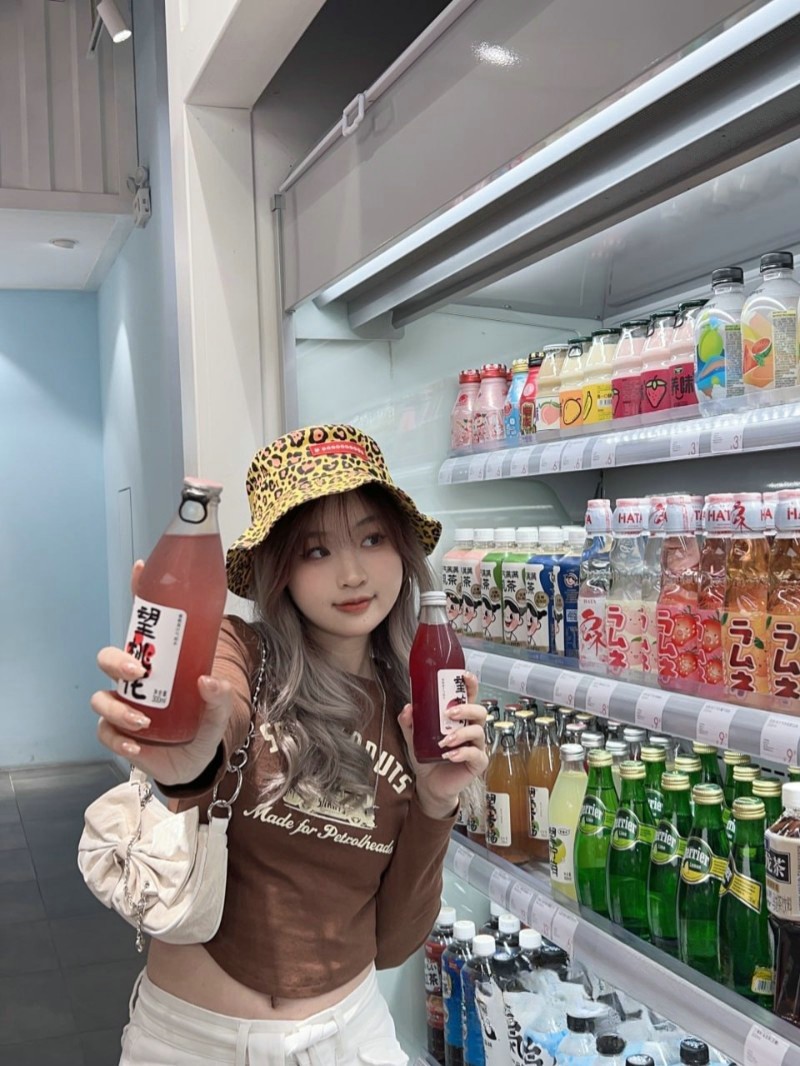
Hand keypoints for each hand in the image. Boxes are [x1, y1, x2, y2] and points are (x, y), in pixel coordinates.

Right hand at [90, 561, 233, 785]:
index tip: (141, 569)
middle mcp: (135, 680)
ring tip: (143, 721)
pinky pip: (105, 732)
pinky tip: (135, 746)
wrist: (196, 763)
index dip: (139, 592)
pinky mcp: (118, 733)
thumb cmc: (203, 724)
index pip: (144, 623)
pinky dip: (118, 738)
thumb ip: (218, 697)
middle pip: (109, 657)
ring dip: (117, 708)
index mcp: (159, 662)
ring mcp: (123, 705)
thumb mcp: (217, 710)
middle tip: (139, 671)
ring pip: (101, 696)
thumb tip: (207, 681)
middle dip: (116, 661)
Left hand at [398, 672, 487, 819]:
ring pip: (479, 731)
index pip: (470, 696)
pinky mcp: (477, 763)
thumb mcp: (413, 736)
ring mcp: (476, 745)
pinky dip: (462, 753)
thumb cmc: (427, 756)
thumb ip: (409, 722)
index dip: (471, 684)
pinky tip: (449, 756)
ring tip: (445, 741)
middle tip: (450, 713)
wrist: (429, 784)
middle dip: (466, 709)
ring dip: (461, 733)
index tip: (464, 675)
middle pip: (480, 711)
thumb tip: (408, 707)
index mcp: (459, 717)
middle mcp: (471, 728)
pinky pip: (476, 754)